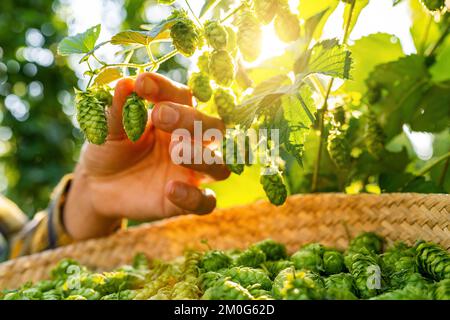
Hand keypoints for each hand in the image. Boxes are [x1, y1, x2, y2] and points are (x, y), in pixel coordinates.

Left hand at [64, 73, 228, 239]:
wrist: (96, 185)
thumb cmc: (110, 148)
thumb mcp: (109, 128)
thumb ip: (118, 109)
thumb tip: (125, 84)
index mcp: (175, 116)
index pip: (182, 97)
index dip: (166, 88)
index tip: (142, 84)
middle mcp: (191, 142)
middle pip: (213, 127)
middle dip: (191, 119)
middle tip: (160, 116)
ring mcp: (191, 173)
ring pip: (219, 166)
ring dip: (202, 157)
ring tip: (176, 152)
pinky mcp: (186, 201)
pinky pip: (205, 201)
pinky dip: (194, 197)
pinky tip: (170, 189)